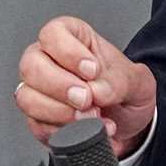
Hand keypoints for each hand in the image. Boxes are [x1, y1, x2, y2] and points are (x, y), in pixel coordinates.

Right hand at [15, 15, 157, 158]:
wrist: (128, 121)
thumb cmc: (125, 90)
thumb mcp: (137, 81)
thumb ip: (120, 82)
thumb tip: (97, 91)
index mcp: (73, 39)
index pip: (53, 33)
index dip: (69, 52)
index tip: (92, 70)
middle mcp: (49, 61)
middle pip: (31, 65)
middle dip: (60, 85)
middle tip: (87, 98)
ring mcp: (39, 91)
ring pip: (27, 97)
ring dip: (60, 111)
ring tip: (92, 116)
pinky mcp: (39, 119)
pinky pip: (37, 125)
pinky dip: (65, 131)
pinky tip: (87, 130)